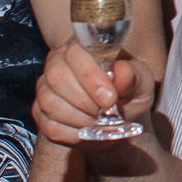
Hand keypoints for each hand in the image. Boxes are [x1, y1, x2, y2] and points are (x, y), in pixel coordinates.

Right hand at [31, 39, 159, 147]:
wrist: (120, 120)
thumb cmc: (130, 93)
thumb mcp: (142, 83)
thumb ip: (133, 76)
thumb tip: (121, 72)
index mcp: (82, 47)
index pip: (75, 53)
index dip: (90, 77)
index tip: (110, 98)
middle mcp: (57, 62)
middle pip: (57, 77)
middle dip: (85, 101)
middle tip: (105, 112)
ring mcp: (45, 87)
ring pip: (50, 103)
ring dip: (80, 118)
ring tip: (98, 121)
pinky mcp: (40, 112)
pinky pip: (50, 126)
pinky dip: (73, 134)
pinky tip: (87, 130)